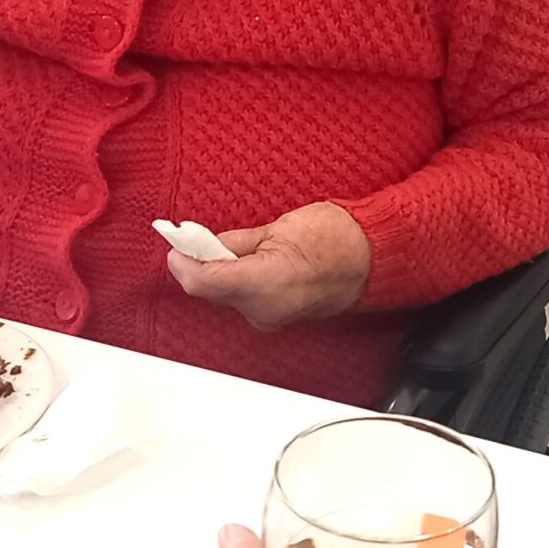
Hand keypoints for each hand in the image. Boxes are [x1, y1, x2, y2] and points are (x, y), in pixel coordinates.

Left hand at [169, 202, 370, 327]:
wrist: (373, 259)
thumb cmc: (337, 237)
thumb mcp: (278, 228)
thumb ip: (235, 242)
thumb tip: (202, 245)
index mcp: (266, 282)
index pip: (202, 280)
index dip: (183, 261)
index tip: (176, 243)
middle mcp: (266, 309)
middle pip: (209, 290)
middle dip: (200, 264)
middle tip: (196, 239)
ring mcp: (271, 318)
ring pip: (224, 296)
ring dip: (217, 272)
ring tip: (229, 248)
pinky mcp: (275, 319)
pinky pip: (241, 300)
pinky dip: (234, 281)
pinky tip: (244, 263)